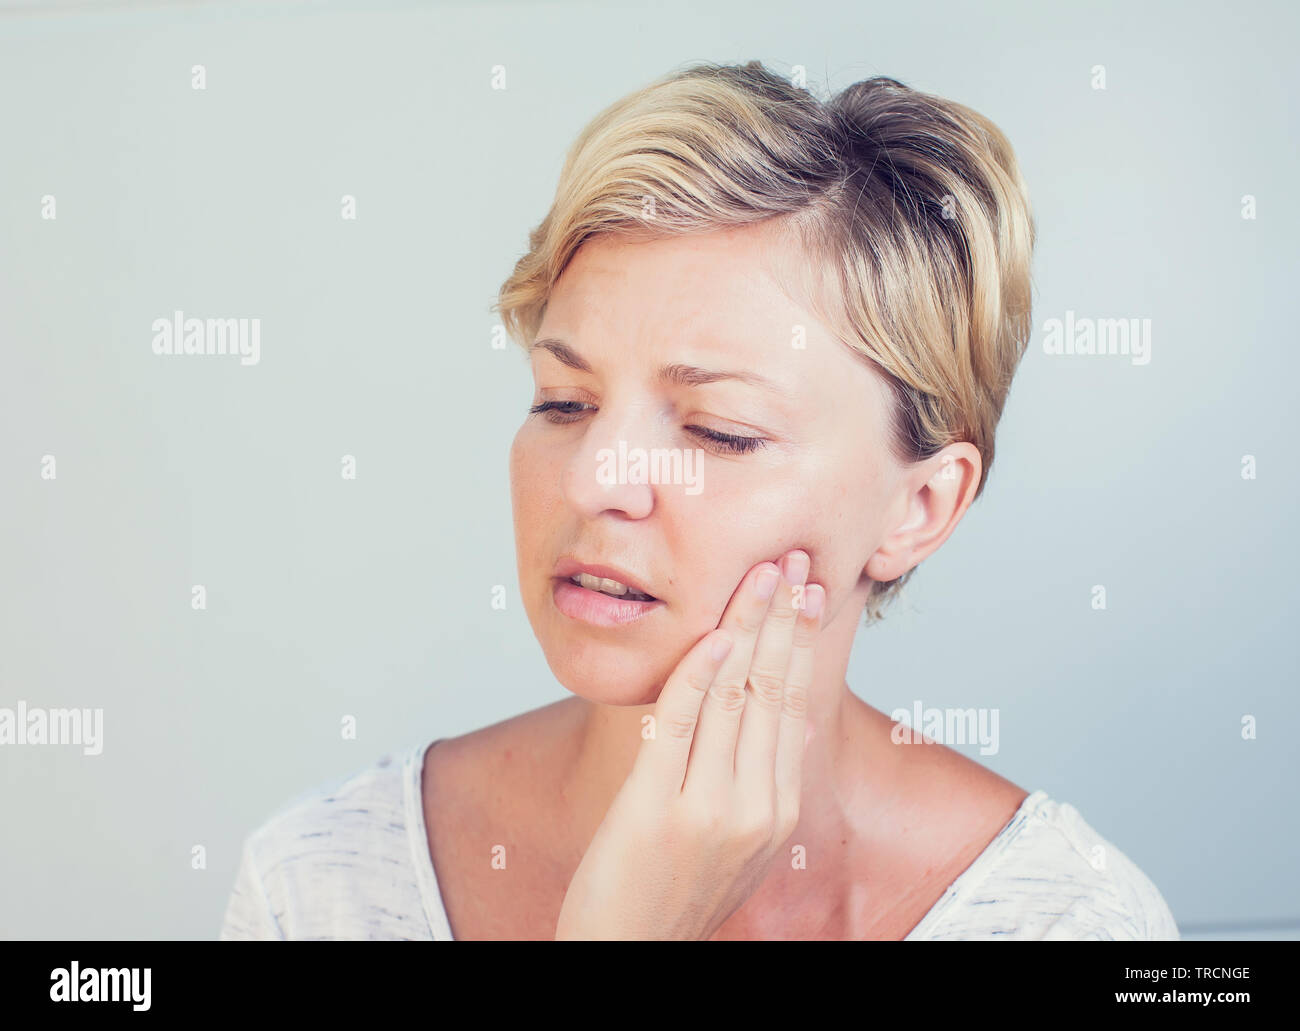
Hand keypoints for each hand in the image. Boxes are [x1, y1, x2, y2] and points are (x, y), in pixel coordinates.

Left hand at [554, 550, 825, 939]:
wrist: (628, 955)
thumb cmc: (673, 894)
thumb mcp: (740, 846)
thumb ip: (760, 785)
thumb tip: (789, 723)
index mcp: (777, 812)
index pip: (795, 707)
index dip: (801, 644)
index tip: (809, 593)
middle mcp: (756, 808)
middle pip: (774, 692)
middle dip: (785, 619)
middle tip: (795, 559)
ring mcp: (710, 810)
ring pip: (736, 698)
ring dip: (747, 627)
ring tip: (760, 576)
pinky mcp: (659, 809)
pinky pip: (683, 725)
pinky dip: (696, 674)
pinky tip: (710, 634)